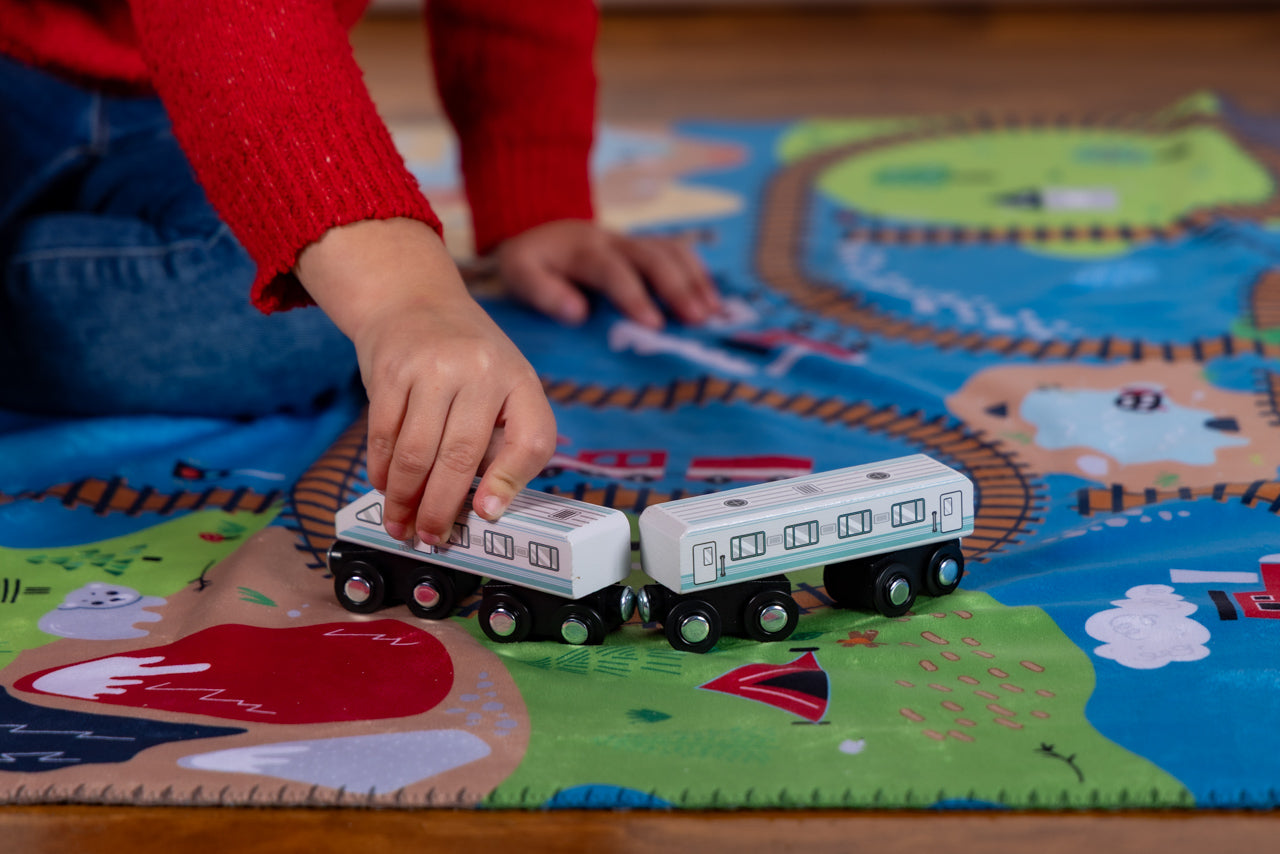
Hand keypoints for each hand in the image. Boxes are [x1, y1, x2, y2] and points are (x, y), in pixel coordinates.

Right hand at [296, 218, 556, 543]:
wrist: (414, 300)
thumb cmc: (467, 359)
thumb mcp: (504, 385)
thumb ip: (504, 438)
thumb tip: (486, 506)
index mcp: (520, 380)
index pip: (531, 438)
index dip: (511, 482)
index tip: (486, 513)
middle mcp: (481, 371)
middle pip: (461, 456)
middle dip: (441, 507)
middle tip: (431, 537)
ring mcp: (433, 368)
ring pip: (416, 452)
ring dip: (404, 497)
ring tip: (400, 524)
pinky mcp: (391, 370)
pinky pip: (384, 434)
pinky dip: (381, 469)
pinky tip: (383, 487)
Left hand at [493, 220, 718, 328]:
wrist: (539, 229)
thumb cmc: (531, 261)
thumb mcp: (519, 273)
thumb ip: (543, 292)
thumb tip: (577, 313)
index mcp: (582, 248)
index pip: (612, 270)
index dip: (634, 296)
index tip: (655, 325)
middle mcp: (613, 239)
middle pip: (652, 257)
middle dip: (677, 288)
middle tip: (698, 320)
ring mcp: (633, 240)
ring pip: (672, 251)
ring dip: (695, 281)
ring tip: (714, 314)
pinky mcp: (645, 246)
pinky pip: (679, 252)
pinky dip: (700, 274)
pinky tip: (715, 301)